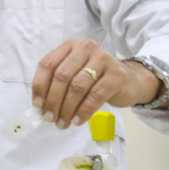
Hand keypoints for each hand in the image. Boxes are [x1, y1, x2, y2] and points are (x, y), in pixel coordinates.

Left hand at [32, 39, 168, 129]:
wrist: (131, 80)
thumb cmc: (96, 79)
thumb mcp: (75, 74)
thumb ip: (58, 83)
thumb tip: (40, 106)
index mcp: (70, 46)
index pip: (48, 64)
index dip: (40, 86)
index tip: (37, 105)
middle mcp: (85, 48)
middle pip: (62, 76)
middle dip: (53, 101)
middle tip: (49, 118)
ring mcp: (103, 59)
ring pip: (77, 86)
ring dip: (67, 108)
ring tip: (63, 123)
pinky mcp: (116, 75)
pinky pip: (95, 95)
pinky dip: (84, 110)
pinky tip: (77, 120)